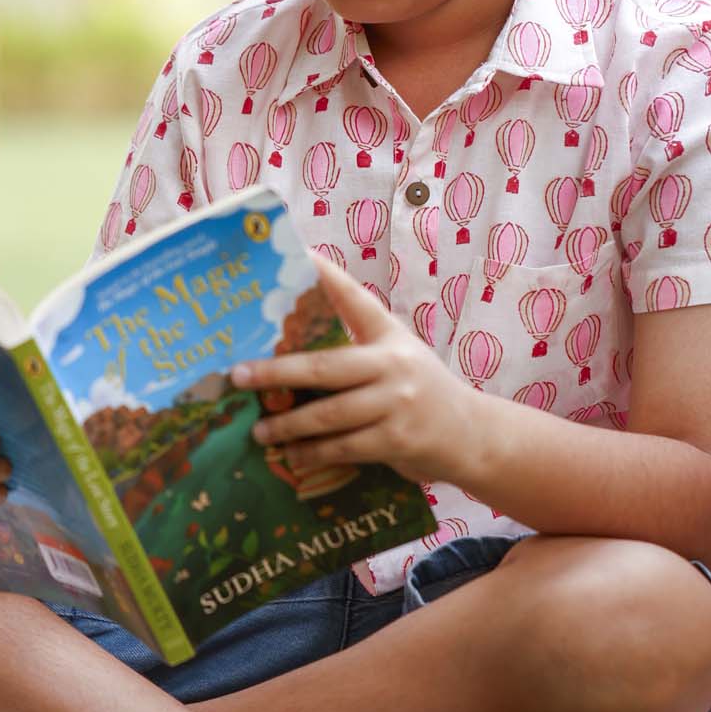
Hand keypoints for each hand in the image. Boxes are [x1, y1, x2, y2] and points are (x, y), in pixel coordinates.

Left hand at [232, 257, 481, 486]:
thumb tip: (291, 344)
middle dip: (276, 372)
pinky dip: (313, 453)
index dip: (327, 277)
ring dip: (288, 425)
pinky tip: (291, 456)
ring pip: (329, 414)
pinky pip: (344, 447)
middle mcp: (393, 364)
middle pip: (324, 367)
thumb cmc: (421, 389)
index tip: (298, 255)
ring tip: (259, 431)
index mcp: (389, 335)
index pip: (355, 299)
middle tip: (238, 376)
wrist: (472, 433)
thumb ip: (357, 343)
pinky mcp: (398, 439)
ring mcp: (397, 403)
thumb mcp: (397, 353)